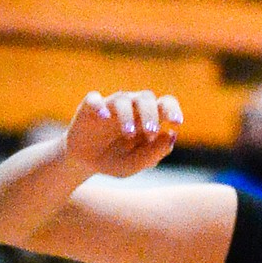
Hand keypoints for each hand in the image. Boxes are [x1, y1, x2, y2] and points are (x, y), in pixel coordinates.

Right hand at [64, 90, 182, 178]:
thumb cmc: (114, 160)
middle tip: (151, 132)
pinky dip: (99, 105)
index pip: (165, 103)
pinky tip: (103, 117)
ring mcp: (110, 105)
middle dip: (151, 114)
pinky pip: (94, 99)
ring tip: (129, 134)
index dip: (173, 109)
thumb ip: (153, 154)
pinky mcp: (89, 107)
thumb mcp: (133, 165)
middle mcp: (131, 106)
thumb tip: (171, 135)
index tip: (177, 122)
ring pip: (123, 98)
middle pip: (146, 97)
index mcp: (147, 117)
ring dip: (128, 114)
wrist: (84, 163)